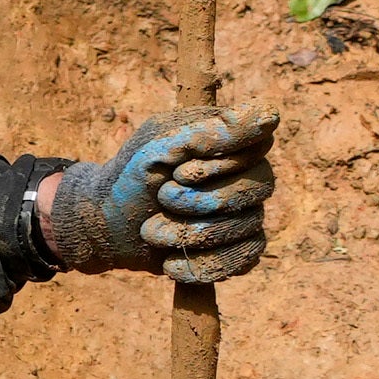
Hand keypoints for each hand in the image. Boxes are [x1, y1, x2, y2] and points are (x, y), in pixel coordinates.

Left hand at [42, 106, 278, 283]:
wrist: (107, 226)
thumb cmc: (132, 177)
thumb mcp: (160, 145)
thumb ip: (212, 130)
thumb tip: (271, 114)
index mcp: (228, 140)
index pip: (259, 142)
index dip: (221, 162)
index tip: (180, 170)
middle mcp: (244, 174)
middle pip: (259, 186)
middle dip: (202, 200)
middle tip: (162, 199)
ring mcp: (245, 212)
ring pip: (248, 225)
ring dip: (191, 234)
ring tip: (152, 232)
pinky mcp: (238, 248)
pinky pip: (245, 258)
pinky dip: (204, 264)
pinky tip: (170, 263)